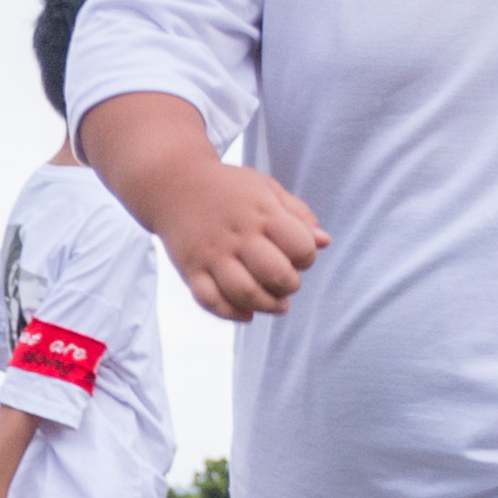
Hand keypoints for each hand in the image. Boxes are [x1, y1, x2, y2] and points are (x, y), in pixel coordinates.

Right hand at [157, 160, 328, 321]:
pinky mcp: (191, 270)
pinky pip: (210, 301)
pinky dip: (231, 313)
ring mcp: (212, 254)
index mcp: (261, 212)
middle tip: (286, 282)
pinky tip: (246, 312)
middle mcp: (237, 235)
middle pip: (275, 274)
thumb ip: (298, 214)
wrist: (173, 183)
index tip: (298, 256)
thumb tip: (325, 242)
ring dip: (266, 305)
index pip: (300, 246)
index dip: (307, 258)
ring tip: (275, 304)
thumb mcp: (266, 188)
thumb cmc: (228, 188)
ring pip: (244, 293)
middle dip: (290, 285)